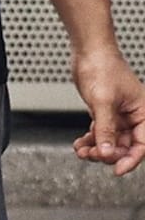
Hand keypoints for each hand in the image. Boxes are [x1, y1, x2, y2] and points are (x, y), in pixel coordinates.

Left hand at [71, 47, 144, 175]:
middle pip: (125, 145)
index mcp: (143, 112)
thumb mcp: (103, 101)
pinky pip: (101, 132)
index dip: (130, 159)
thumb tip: (107, 153)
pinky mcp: (105, 111)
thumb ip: (106, 128)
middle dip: (108, 153)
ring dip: (97, 148)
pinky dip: (91, 140)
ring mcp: (118, 114)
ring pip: (111, 141)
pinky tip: (80, 145)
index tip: (117, 170)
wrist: (87, 49)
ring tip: (82, 152)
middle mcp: (133, 115)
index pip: (142, 144)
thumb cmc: (102, 66)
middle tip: (92, 155)